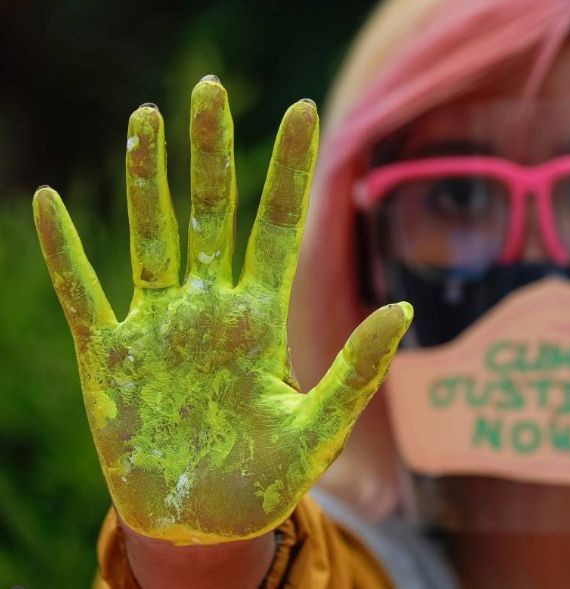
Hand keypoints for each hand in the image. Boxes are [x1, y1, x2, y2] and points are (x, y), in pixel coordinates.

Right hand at [33, 77, 411, 544]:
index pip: (278, 227)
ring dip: (145, 178)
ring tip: (146, 116)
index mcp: (261, 320)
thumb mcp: (319, 430)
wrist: (204, 525)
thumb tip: (403, 308)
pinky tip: (52, 204)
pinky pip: (83, 295)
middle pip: (212, 214)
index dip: (289, 170)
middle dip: (210, 152)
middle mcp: (210, 310)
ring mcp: (159, 329)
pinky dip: (65, 253)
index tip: (302, 111)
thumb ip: (356, 370)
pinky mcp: (112, 359)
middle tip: (208, 90)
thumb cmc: (266, 483)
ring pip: (151, 236)